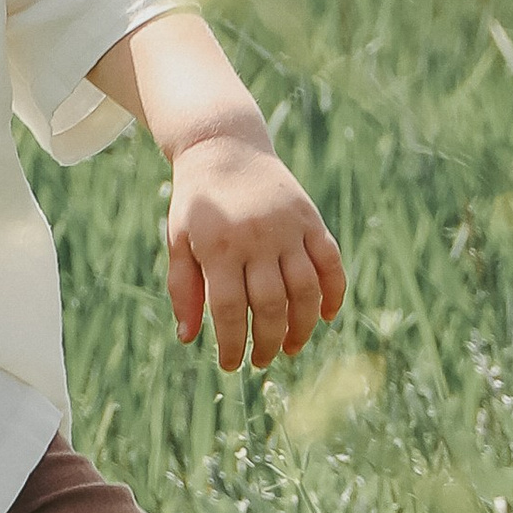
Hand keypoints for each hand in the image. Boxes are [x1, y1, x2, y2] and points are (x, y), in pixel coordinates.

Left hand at [166, 127, 346, 371]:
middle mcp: (257, 238)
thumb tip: (188, 339)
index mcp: (219, 247)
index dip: (231, 344)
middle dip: (268, 343)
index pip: (229, 310)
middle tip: (263, 361)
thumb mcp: (178, 240)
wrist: (224, 147)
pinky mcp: (310, 218)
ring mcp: (288, 228)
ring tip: (292, 347)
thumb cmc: (197, 201)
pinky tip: (325, 316)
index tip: (231, 365)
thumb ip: (183, 288)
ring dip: (302, 327)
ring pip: (305, 289)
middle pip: (271, 305)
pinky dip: (334, 292)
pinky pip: (330, 262)